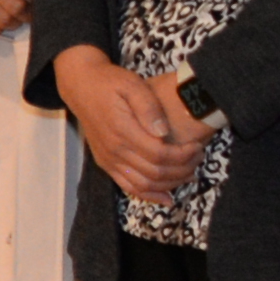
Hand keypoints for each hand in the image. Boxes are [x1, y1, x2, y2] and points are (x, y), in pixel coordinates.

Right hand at [54, 49, 208, 202]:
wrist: (81, 86)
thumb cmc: (109, 82)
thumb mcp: (132, 84)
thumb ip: (148, 107)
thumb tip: (163, 131)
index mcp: (122, 130)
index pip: (159, 154)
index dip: (183, 155)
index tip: (197, 146)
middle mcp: (114, 150)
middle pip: (155, 172)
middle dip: (182, 169)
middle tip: (198, 157)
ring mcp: (108, 159)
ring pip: (144, 184)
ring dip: (170, 183)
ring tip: (189, 172)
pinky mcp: (105, 164)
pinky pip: (129, 187)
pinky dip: (149, 196)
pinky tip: (167, 198)